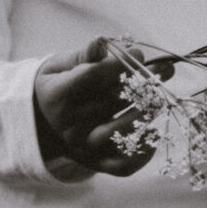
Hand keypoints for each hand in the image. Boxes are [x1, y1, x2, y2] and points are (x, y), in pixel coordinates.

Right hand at [33, 36, 158, 177]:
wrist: (44, 122)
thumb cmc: (59, 86)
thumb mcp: (61, 65)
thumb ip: (83, 56)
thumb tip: (101, 42)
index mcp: (58, 96)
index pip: (92, 77)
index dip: (118, 64)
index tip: (138, 52)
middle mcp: (70, 125)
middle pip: (112, 102)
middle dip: (141, 83)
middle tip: (163, 69)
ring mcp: (84, 148)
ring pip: (120, 134)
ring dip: (145, 115)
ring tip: (160, 98)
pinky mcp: (98, 164)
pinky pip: (124, 165)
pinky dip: (143, 152)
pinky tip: (153, 131)